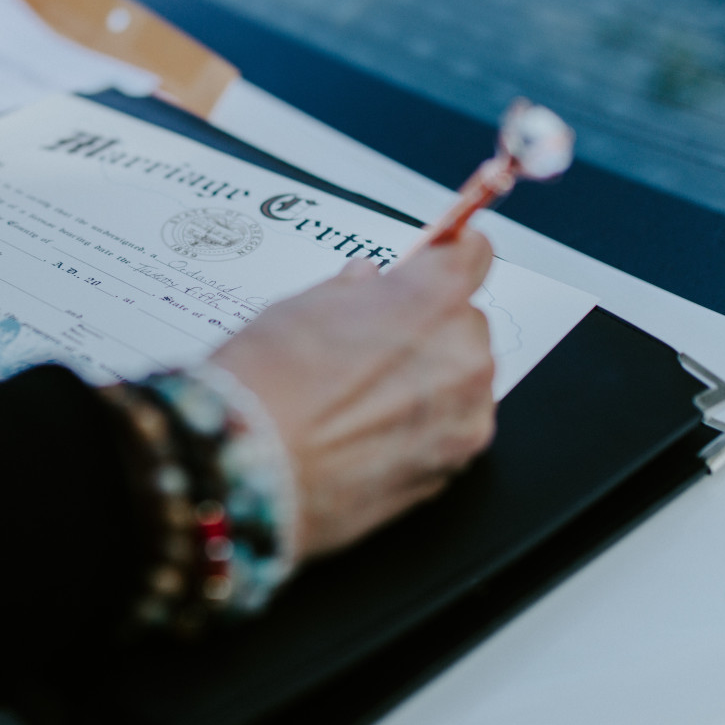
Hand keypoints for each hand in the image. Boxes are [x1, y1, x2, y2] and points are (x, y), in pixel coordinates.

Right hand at [209, 231, 496, 561]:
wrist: (249, 472)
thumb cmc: (267, 387)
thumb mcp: (300, 308)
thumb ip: (353, 291)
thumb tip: (366, 286)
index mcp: (433, 296)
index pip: (474, 253)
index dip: (448, 256)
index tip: (432, 264)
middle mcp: (464, 352)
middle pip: (465, 321)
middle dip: (428, 328)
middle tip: (370, 346)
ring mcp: (465, 415)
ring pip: (462, 379)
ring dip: (428, 379)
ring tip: (362, 398)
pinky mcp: (455, 466)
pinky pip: (451, 428)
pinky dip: (423, 427)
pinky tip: (370, 432)